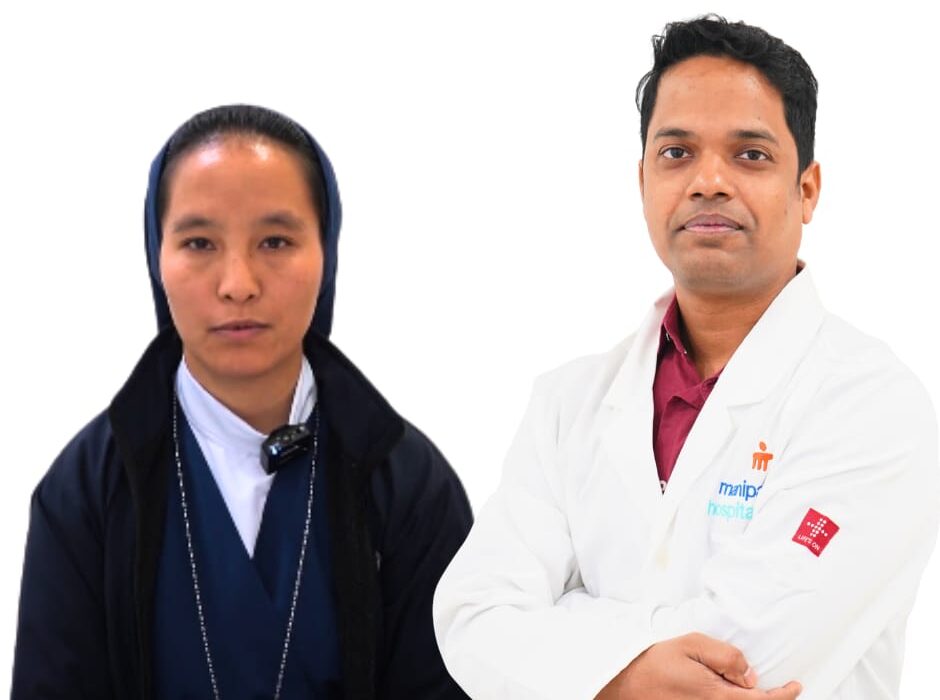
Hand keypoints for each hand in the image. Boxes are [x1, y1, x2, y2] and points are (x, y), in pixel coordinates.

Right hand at [595, 633, 801, 699]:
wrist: (625, 685)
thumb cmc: (655, 664)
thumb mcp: (692, 645)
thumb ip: (725, 657)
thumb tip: (750, 673)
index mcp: (718, 696)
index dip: (784, 696)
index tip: (795, 686)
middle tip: (782, 689)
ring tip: (757, 691)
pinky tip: (732, 694)